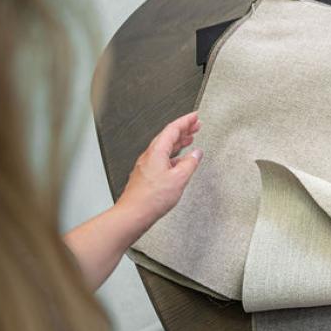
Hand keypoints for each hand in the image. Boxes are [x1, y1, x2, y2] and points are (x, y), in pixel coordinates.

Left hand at [116, 112, 202, 232]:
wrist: (134, 213)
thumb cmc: (151, 198)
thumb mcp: (179, 178)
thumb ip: (190, 163)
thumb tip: (196, 154)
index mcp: (157, 151)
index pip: (172, 129)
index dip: (185, 121)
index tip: (195, 117)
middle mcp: (149, 156)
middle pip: (167, 136)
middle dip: (183, 129)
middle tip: (195, 125)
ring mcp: (146, 165)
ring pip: (164, 147)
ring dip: (178, 141)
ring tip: (189, 140)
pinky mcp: (146, 175)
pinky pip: (161, 158)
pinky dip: (173, 155)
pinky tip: (179, 161)